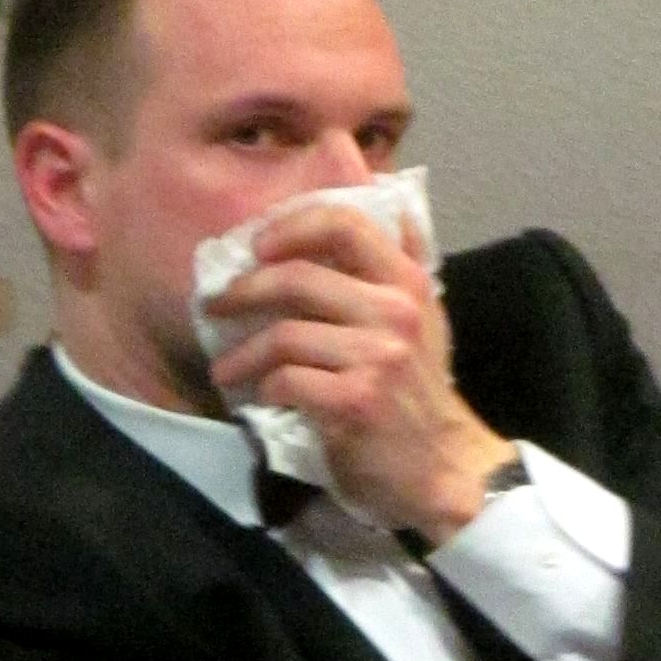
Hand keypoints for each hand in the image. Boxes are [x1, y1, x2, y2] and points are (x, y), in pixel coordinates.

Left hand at [204, 203, 518, 543]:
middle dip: (243, 291)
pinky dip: (267, 390)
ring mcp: (377, 357)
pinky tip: (266, 399)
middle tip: (217, 307)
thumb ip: (401, 262)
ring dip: (242, 355)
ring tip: (227, 370)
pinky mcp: (355, 401)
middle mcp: (395, 311)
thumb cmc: (420, 389)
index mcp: (407, 282)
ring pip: (284, 335)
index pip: (345, 223)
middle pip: (297, 278)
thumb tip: (387, 196)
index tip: (257, 246)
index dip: (291, 226)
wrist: (443, 465)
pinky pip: (286, 380)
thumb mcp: (424, 316)